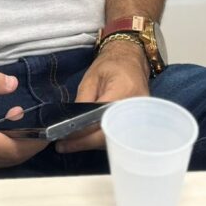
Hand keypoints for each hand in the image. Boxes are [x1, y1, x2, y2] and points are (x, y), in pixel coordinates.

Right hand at [0, 69, 47, 171]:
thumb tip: (13, 84)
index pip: (12, 149)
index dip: (33, 143)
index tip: (49, 132)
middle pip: (11, 158)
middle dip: (30, 145)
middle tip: (45, 128)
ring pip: (2, 161)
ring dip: (18, 146)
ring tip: (28, 124)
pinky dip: (5, 148)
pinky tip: (7, 128)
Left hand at [56, 39, 149, 153]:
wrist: (131, 59)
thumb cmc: (110, 65)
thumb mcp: (91, 78)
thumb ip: (83, 100)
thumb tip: (71, 123)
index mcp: (123, 91)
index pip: (102, 119)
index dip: (84, 133)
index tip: (66, 140)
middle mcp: (136, 107)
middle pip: (110, 134)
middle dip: (86, 142)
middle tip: (64, 145)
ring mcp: (141, 117)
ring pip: (115, 139)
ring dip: (93, 144)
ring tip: (72, 143)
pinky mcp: (139, 123)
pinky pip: (119, 135)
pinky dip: (103, 139)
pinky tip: (88, 139)